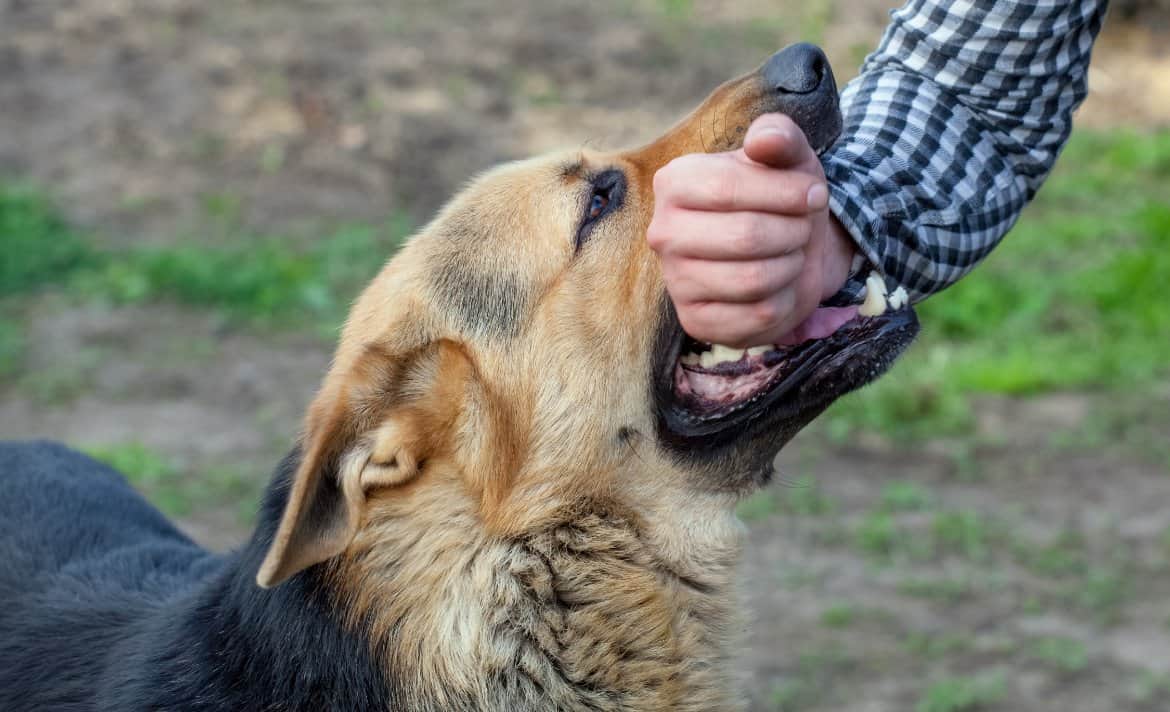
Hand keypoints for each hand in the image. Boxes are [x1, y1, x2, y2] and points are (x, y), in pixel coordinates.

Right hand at [647, 113, 856, 347]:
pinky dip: (786, 300)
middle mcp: (664, 233)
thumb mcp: (788, 157)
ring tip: (789, 253)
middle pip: (745, 237)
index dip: (786, 193)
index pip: (728, 188)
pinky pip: (758, 316)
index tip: (815, 194)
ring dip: (791, 265)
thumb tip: (764, 140)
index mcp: (674, 182)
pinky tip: (779, 286)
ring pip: (753, 279)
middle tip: (801, 228)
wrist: (786, 248)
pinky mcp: (695, 322)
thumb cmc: (781, 197)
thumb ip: (779, 136)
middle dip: (793, 232)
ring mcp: (675, 281)